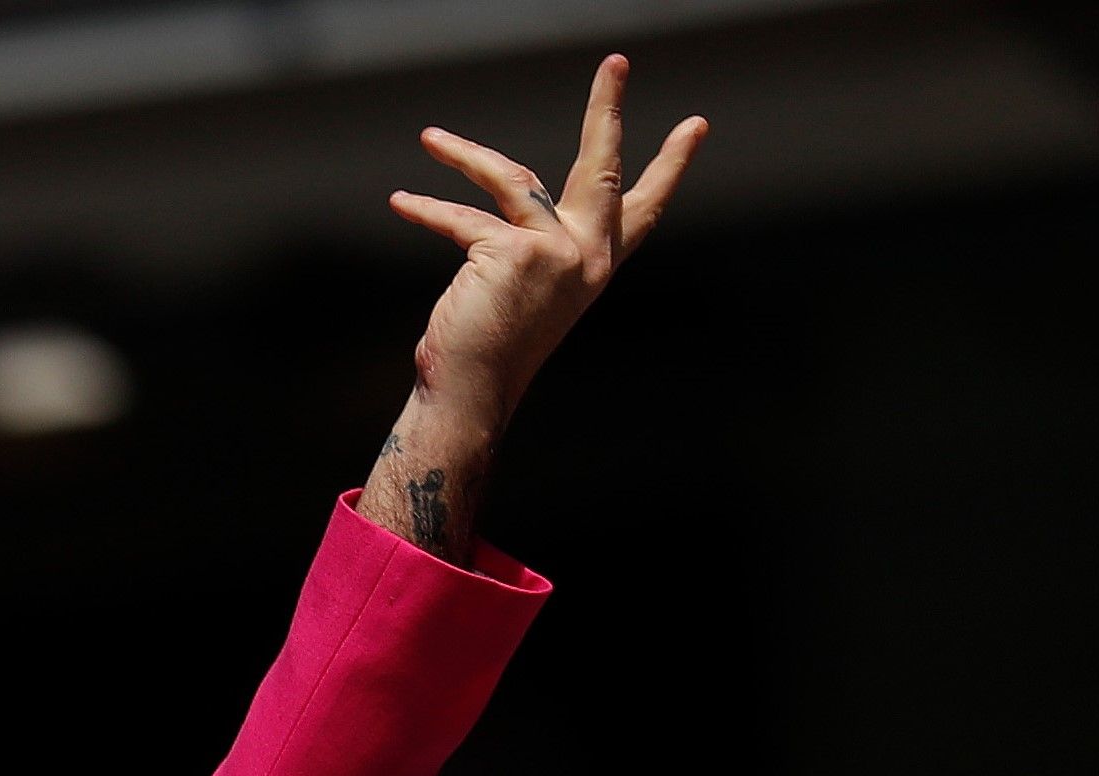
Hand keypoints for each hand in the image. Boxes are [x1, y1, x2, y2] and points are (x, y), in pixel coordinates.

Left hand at [357, 55, 704, 560]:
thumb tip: (515, 184)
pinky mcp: (516, 252)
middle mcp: (587, 255)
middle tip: (617, 62)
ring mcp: (556, 252)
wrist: (473, 392)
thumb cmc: (491, 345)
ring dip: (462, 155)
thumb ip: (533, 238)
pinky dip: (426, 209)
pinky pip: (462, 218)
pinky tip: (401, 202)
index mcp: (597, 264)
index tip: (697, 125)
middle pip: (601, 165)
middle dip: (607, 108)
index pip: (644, 207)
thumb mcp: (526, 285)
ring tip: (430, 137)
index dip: (671, 166)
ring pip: (510, 177)